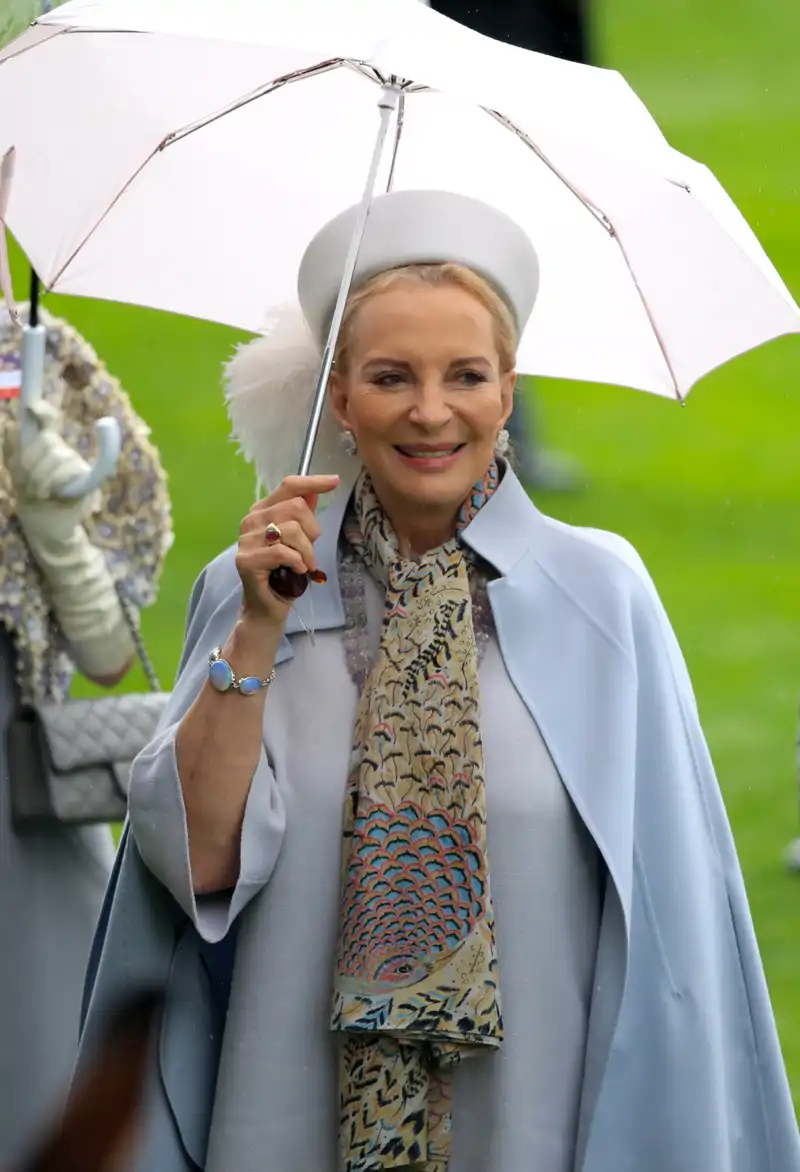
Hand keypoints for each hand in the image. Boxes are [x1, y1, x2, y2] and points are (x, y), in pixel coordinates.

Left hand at [4, 399, 95, 545]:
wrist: (46, 527)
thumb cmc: (33, 498)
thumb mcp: (17, 473)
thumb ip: (13, 449)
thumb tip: (10, 425)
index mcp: (48, 446)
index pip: (50, 421)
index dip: (43, 411)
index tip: (33, 407)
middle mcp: (64, 451)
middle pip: (47, 441)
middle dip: (31, 463)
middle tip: (27, 484)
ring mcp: (77, 465)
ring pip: (57, 456)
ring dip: (41, 478)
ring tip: (39, 493)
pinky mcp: (87, 480)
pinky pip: (71, 470)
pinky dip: (58, 481)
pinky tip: (53, 492)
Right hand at [235, 474, 339, 626]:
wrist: (268, 607)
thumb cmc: (285, 574)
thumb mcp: (300, 542)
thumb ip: (303, 517)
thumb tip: (315, 492)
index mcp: (263, 510)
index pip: (289, 486)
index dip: (313, 482)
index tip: (335, 481)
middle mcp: (252, 520)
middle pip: (296, 507)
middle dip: (312, 532)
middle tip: (309, 553)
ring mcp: (247, 540)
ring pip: (292, 530)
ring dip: (307, 552)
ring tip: (305, 565)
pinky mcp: (247, 560)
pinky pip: (283, 552)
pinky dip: (297, 562)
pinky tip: (298, 571)